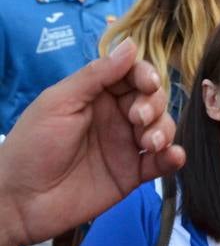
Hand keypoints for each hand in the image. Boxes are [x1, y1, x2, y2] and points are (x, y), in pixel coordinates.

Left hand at [0, 39, 184, 245]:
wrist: (19, 201)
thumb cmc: (32, 146)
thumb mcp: (59, 103)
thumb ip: (96, 75)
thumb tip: (131, 44)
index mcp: (97, 96)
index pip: (132, 76)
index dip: (146, 76)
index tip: (148, 84)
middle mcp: (116, 118)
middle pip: (153, 100)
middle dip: (154, 105)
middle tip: (138, 118)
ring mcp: (126, 146)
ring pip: (163, 128)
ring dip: (164, 130)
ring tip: (150, 143)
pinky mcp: (133, 174)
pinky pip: (162, 163)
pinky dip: (174, 157)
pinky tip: (173, 156)